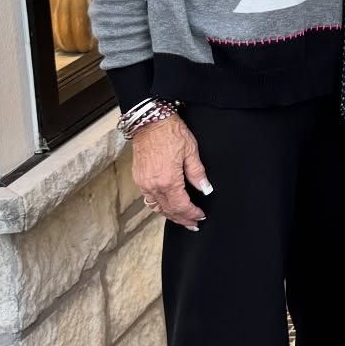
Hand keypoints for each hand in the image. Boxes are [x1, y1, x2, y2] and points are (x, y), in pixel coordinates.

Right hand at [132, 113, 208, 229]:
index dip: (192, 213)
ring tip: (182, 219)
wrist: (149, 121)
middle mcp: (153, 185)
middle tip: (193, 224)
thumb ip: (198, 173)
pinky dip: (158, 206)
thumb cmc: (170, 132)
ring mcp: (144, 183)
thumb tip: (205, 189)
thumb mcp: (191, 150)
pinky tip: (166, 207)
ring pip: (157, 207)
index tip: (200, 216)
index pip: (182, 206)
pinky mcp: (139, 178)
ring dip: (170, 215)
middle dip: (182, 219)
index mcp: (168, 180)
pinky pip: (149, 199)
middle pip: (169, 210)